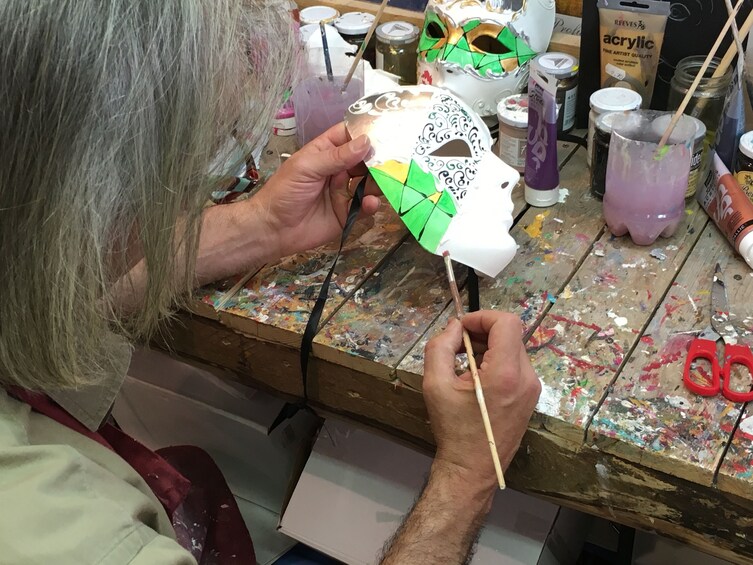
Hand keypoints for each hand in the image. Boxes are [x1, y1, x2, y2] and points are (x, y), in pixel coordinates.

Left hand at [252, 122, 380, 260]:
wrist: (273, 229)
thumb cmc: (284, 191)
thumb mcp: (308, 167)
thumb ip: (337, 156)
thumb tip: (365, 142)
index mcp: (326, 152)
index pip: (350, 136)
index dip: (366, 133)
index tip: (387, 132)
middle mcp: (338, 170)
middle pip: (365, 160)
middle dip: (379, 160)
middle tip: (394, 161)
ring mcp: (344, 192)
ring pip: (370, 183)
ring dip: (379, 182)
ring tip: (383, 183)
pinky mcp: (347, 213)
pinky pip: (365, 207)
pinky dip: (371, 204)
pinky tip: (370, 203)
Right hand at [422, 311, 540, 491]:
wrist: (472, 468)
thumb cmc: (453, 428)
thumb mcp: (435, 384)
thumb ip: (440, 347)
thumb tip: (454, 328)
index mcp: (505, 373)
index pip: (506, 323)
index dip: (482, 317)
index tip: (460, 329)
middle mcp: (526, 377)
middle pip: (510, 334)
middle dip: (482, 333)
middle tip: (457, 347)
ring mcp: (532, 388)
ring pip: (513, 348)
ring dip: (488, 347)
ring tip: (464, 366)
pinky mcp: (531, 397)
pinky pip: (515, 365)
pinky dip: (496, 362)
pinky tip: (476, 380)